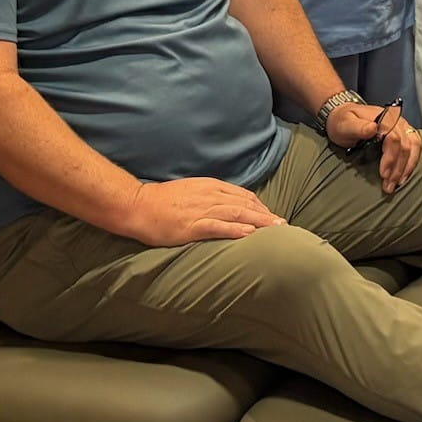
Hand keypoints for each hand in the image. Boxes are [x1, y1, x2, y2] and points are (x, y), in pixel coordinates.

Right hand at [120, 178, 281, 246]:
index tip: (271, 215)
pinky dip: (236, 230)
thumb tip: (227, 204)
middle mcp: (209, 195)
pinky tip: (249, 235)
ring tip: (275, 229)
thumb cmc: (162, 201)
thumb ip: (209, 195)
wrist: (138, 205)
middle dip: (266, 214)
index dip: (260, 206)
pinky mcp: (192, 225)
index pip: (242, 195)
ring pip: (237, 214)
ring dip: (259, 222)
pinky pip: (218, 227)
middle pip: (245, 204)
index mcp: (209, 186)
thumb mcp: (190, 191)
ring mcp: (201, 210)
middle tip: (283, 224)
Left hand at [326, 99, 421, 191]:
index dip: (390, 158)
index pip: (393, 139)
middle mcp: (396, 120)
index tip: (383, 174)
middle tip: (388, 185)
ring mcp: (402, 126)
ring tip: (398, 183)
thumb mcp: (345, 124)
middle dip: (398, 168)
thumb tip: (372, 129)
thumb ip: (357, 127)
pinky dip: (411, 162)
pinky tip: (404, 175)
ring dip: (407, 167)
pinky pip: (415, 147)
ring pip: (414, 146)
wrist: (344, 117)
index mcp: (383, 117)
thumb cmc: (343, 122)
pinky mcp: (404, 133)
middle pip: (405, 145)